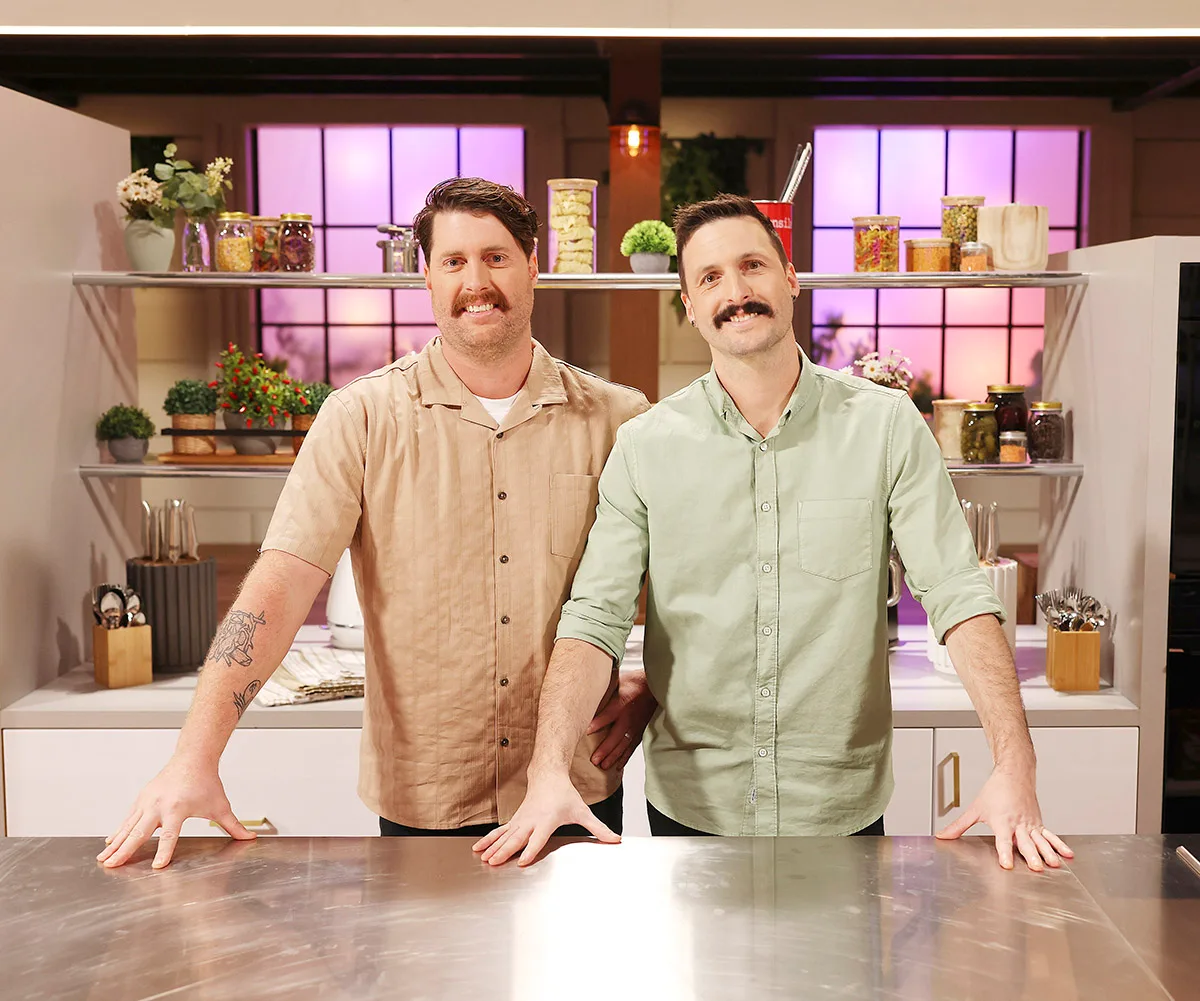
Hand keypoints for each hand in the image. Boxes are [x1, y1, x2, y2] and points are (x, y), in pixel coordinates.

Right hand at [97, 755, 254, 869]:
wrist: (193, 757)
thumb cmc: (206, 782)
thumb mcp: (220, 805)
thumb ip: (233, 825)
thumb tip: (250, 838)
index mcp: (178, 807)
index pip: (171, 834)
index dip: (164, 851)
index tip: (157, 866)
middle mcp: (159, 804)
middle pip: (140, 832)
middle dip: (125, 850)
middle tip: (112, 866)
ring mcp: (148, 800)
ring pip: (128, 826)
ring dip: (115, 844)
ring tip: (104, 860)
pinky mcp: (142, 798)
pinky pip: (128, 818)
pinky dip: (118, 831)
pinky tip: (110, 843)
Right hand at [472, 771, 618, 866]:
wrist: (547, 775)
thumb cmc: (564, 794)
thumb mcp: (583, 811)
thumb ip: (598, 828)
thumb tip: (615, 839)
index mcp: (547, 819)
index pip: (538, 838)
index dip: (531, 849)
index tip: (523, 861)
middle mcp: (531, 820)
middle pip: (516, 838)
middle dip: (505, 851)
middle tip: (494, 862)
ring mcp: (521, 820)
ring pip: (504, 835)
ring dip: (492, 847)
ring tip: (482, 858)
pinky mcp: (515, 820)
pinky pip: (500, 832)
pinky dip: (489, 840)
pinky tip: (479, 850)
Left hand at [587, 668, 656, 770]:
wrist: (655, 688)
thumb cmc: (634, 682)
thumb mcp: (617, 680)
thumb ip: (604, 687)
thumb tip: (586, 688)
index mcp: (621, 703)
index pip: (607, 715)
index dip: (597, 723)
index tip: (586, 732)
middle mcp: (628, 718)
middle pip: (615, 736)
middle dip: (605, 749)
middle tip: (594, 760)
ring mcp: (635, 727)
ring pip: (623, 745)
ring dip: (613, 756)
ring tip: (603, 766)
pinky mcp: (640, 732)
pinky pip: (632, 747)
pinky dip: (625, 757)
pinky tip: (617, 765)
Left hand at [936, 764, 1073, 871]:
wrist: (1013, 774)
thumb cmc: (994, 792)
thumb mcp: (975, 809)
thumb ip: (959, 826)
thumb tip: (942, 836)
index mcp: (1002, 822)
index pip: (1002, 841)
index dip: (1004, 853)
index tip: (1007, 865)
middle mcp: (1018, 825)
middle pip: (1025, 843)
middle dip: (1031, 856)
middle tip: (1037, 868)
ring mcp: (1030, 824)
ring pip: (1041, 841)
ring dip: (1048, 853)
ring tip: (1054, 865)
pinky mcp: (1039, 823)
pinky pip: (1050, 836)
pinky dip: (1059, 845)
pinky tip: (1068, 855)